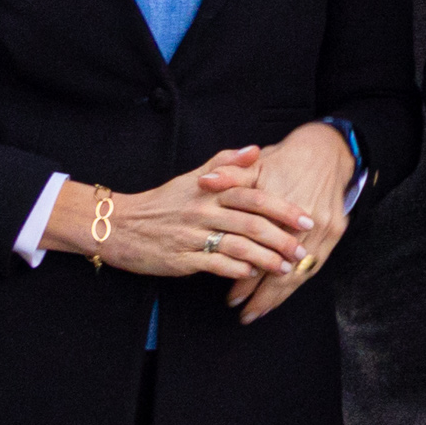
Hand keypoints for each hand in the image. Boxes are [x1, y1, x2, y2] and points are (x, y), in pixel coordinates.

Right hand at [78, 154, 321, 285]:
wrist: (119, 224)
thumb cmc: (161, 202)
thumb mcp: (192, 178)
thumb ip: (225, 163)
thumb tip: (256, 149)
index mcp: (210, 191)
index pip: (254, 196)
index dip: (283, 208)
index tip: (306, 218)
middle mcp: (203, 210)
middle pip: (252, 223)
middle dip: (282, 238)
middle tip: (304, 249)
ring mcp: (192, 235)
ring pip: (238, 246)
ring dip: (266, 258)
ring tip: (286, 267)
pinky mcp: (181, 258)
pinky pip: (215, 264)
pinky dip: (237, 270)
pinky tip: (253, 275)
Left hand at [225, 121, 358, 322]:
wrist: (327, 151)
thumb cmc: (286, 160)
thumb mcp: (256, 165)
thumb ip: (229, 175)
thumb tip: (204, 182)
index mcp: (281, 207)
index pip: (259, 252)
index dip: (243, 276)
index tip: (229, 296)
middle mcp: (305, 223)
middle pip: (281, 270)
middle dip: (261, 296)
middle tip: (243, 313)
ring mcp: (324, 230)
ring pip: (301, 273)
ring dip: (280, 296)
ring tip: (260, 312)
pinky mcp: (336, 232)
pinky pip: (316, 266)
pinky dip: (298, 283)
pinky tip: (283, 296)